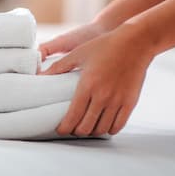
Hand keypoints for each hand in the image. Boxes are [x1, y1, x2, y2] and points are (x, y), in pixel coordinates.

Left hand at [40, 25, 154, 135]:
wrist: (135, 43)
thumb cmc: (104, 46)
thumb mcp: (77, 54)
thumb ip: (58, 67)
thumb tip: (39, 75)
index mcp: (87, 86)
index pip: (73, 116)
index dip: (64, 128)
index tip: (60, 129)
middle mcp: (102, 96)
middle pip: (86, 127)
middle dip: (76, 131)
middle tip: (71, 128)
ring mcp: (118, 101)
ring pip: (101, 129)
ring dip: (91, 132)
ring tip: (86, 126)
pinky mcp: (130, 102)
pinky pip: (118, 125)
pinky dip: (108, 129)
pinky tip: (103, 125)